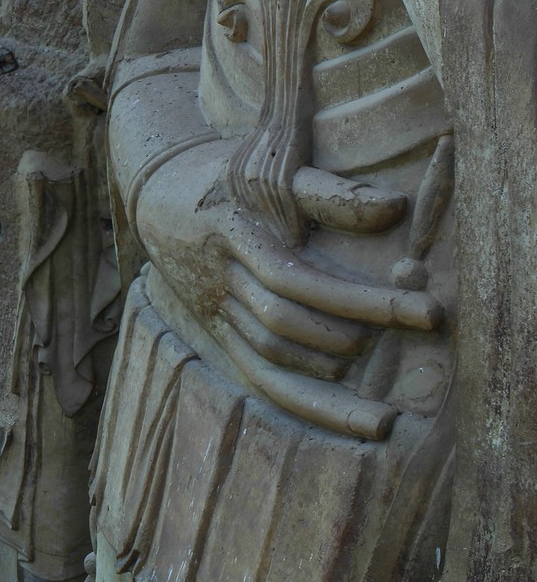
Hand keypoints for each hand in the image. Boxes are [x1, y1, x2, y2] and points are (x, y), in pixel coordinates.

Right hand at [133, 138, 440, 439]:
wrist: (155, 188)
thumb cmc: (225, 171)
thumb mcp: (268, 163)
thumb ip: (329, 192)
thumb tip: (395, 210)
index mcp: (235, 227)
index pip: (302, 267)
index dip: (362, 284)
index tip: (426, 304)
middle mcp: (223, 270)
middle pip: (288, 312)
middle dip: (361, 321)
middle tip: (426, 319)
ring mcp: (216, 303)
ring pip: (269, 350)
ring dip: (330, 367)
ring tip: (384, 377)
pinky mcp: (217, 329)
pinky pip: (258, 374)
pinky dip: (304, 401)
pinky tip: (348, 418)